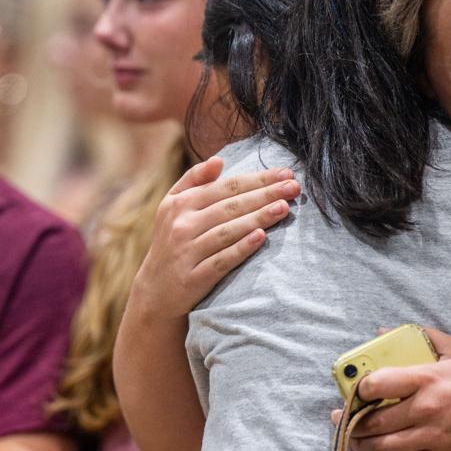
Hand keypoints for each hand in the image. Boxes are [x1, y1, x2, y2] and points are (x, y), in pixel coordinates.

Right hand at [130, 156, 299, 317]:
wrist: (156, 290)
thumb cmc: (172, 241)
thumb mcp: (172, 206)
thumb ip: (193, 180)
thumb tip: (218, 160)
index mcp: (180, 204)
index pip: (226, 187)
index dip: (257, 179)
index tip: (286, 173)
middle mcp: (182, 225)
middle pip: (230, 206)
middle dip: (265, 194)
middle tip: (294, 187)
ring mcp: (187, 252)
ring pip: (228, 231)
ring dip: (258, 218)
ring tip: (284, 208)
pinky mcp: (194, 278)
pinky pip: (221, 260)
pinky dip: (241, 248)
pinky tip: (261, 237)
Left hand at [342, 328, 450, 450]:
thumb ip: (420, 337)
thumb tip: (383, 332)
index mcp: (430, 379)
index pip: (378, 384)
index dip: (358, 388)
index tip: (353, 390)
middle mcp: (428, 410)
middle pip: (374, 421)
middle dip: (350, 422)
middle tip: (340, 418)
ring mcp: (433, 438)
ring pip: (382, 448)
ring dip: (360, 446)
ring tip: (353, 438)